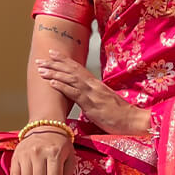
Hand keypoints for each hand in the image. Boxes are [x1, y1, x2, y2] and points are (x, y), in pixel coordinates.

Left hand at [35, 51, 150, 134]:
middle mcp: (93, 85)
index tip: (52, 54)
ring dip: (54, 72)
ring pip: (70, 79)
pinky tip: (52, 82)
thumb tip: (82, 99)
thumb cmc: (120, 115)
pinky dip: (62, 86)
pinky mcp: (91, 105)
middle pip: (72, 70)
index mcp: (96, 85)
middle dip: (55, 64)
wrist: (133, 121)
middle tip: (40, 58)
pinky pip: (74, 93)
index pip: (78, 69)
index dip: (64, 61)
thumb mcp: (104, 103)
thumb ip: (93, 98)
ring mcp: (92, 94)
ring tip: (41, 69)